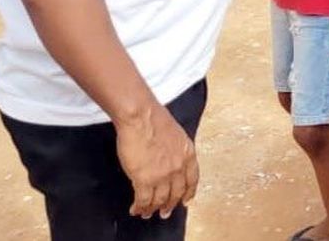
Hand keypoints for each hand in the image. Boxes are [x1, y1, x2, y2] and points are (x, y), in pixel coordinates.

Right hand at [115, 102, 197, 218]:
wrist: (141, 117)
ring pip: (160, 199)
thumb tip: (170, 160)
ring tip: (148, 212)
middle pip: (176, 193)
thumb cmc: (154, 119)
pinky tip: (136, 209)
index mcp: (188, 154)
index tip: (186, 200)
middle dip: (170, 204)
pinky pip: (144, 200)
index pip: (192, 180)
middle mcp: (178, 167)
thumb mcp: (177, 135)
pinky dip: (140, 207)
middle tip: (165, 212)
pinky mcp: (144, 179)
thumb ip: (177, 151)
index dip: (188, 192)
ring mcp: (162, 175)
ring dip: (153, 208)